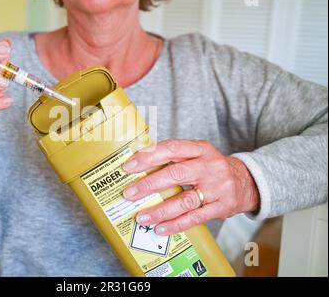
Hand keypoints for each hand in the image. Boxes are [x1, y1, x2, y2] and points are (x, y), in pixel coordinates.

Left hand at [122, 139, 259, 234]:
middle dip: (149, 184)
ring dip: (160, 210)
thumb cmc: (213, 168)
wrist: (248, 182)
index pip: (171, 148)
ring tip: (142, 216)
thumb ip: (174, 158)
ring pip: (184, 200)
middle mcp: (209, 166)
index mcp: (200, 149)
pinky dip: (176, 224)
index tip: (129, 167)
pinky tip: (160, 228)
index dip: (148, 157)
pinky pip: (195, 217)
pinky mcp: (222, 207)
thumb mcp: (198, 155)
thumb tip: (139, 167)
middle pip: (175, 174)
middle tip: (129, 193)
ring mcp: (217, 188)